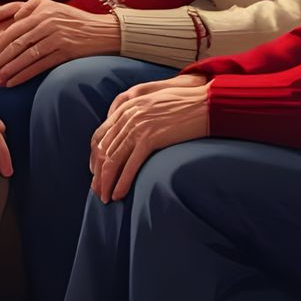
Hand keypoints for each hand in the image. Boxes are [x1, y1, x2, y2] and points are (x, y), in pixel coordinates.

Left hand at [0, 0, 118, 87]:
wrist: (102, 30)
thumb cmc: (71, 19)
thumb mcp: (49, 6)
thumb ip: (26, 8)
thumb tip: (0, 19)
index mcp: (40, 10)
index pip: (11, 29)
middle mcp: (47, 22)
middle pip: (15, 43)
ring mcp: (56, 37)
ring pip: (26, 56)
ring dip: (8, 70)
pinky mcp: (65, 51)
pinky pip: (40, 65)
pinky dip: (23, 75)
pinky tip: (12, 83)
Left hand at [89, 74, 209, 201]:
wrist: (205, 103)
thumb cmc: (185, 104)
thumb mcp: (154, 103)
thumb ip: (137, 112)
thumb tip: (128, 133)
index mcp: (127, 106)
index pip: (100, 135)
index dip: (95, 156)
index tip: (95, 171)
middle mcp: (128, 115)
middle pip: (103, 150)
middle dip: (98, 173)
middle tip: (96, 190)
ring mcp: (138, 126)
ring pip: (113, 160)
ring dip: (106, 182)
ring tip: (105, 198)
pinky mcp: (151, 138)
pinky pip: (130, 165)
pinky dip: (122, 183)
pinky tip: (118, 195)